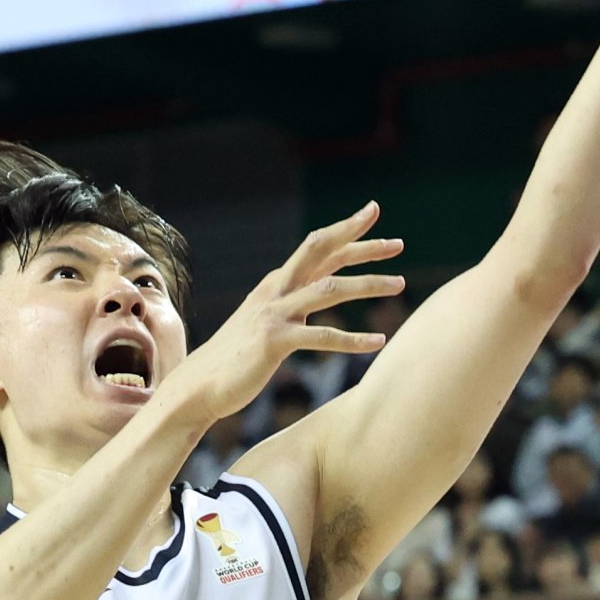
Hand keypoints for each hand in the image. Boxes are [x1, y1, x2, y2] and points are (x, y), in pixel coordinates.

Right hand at [168, 204, 404, 425]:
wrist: (199, 386)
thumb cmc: (235, 359)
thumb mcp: (263, 322)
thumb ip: (288, 305)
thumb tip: (311, 295)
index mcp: (276, 284)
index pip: (318, 249)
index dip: (347, 231)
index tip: (373, 213)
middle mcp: (276, 291)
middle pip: (323, 254)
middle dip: (362, 245)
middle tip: (398, 244)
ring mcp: (274, 314)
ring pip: (330, 289)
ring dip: (368, 284)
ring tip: (400, 285)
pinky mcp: (275, 342)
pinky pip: (322, 336)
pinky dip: (353, 339)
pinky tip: (378, 342)